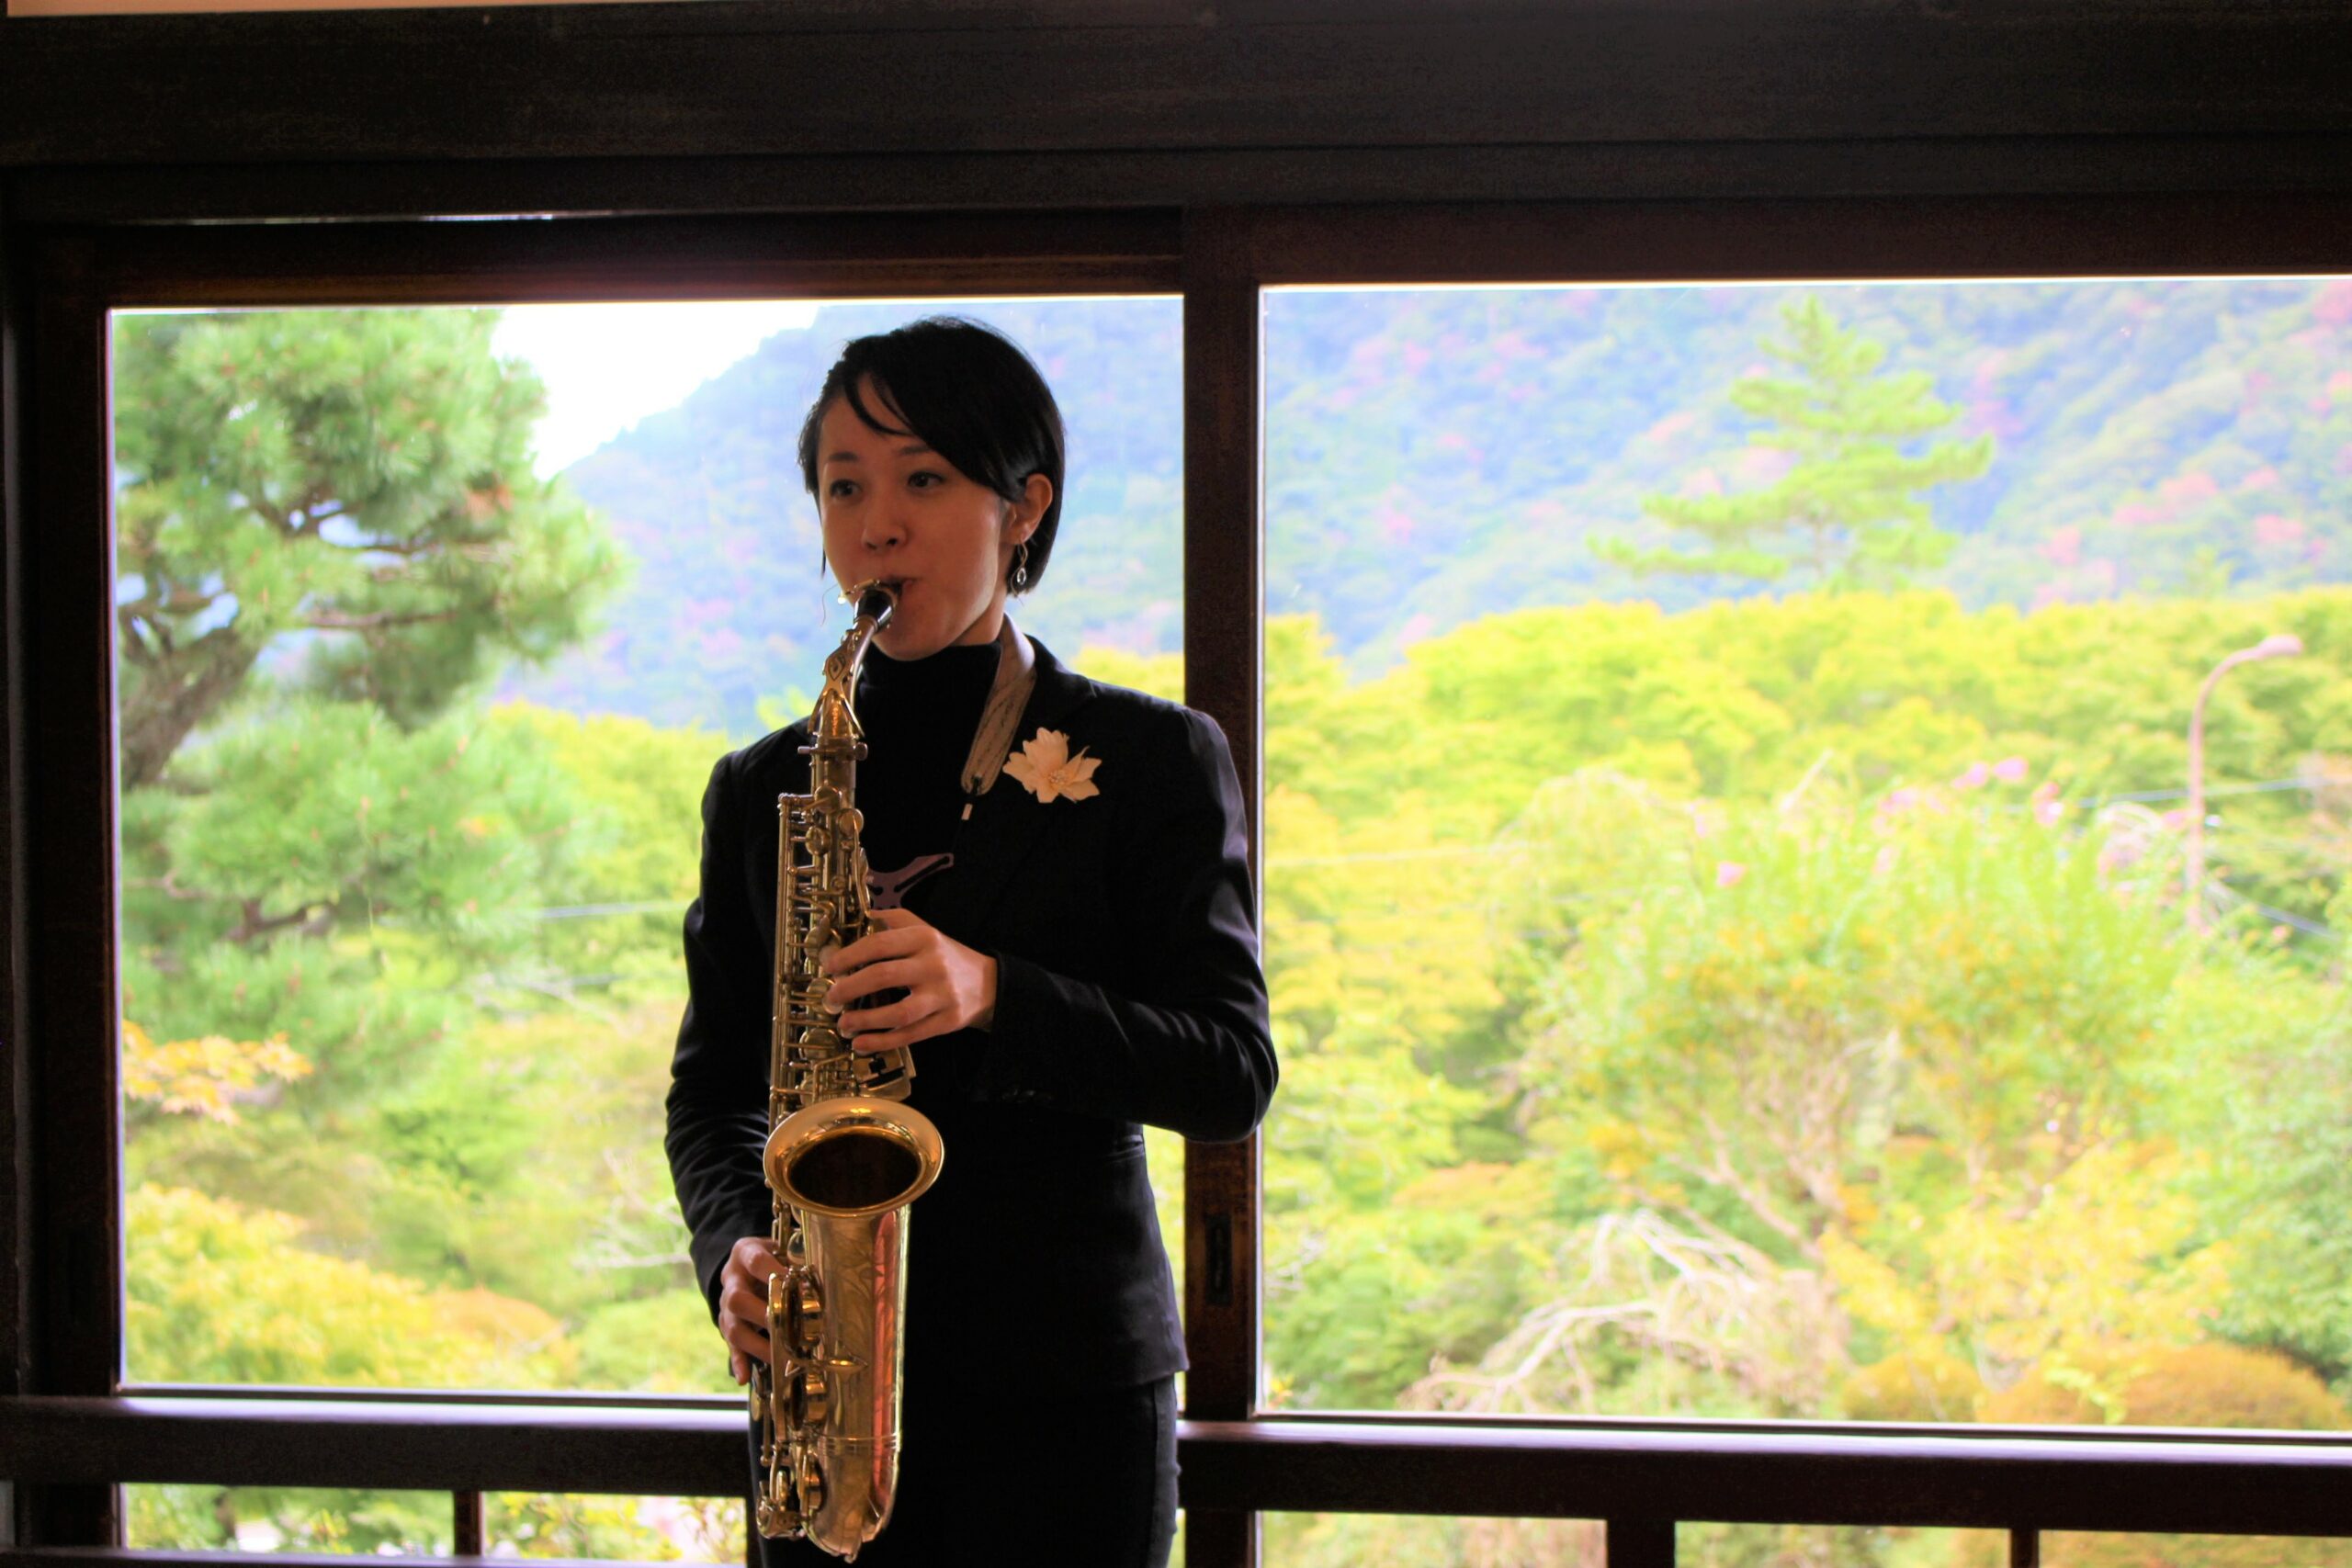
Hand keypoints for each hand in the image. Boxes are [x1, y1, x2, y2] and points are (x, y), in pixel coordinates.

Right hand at [717, 1235, 784, 1384]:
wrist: (743, 1262)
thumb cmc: (772, 1256)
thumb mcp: (781, 1247)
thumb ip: (796, 1259)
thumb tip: (820, 1276)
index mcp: (745, 1253)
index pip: (756, 1261)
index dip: (772, 1271)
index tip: (793, 1282)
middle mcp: (732, 1280)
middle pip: (737, 1299)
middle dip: (761, 1314)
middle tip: (785, 1327)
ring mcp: (726, 1304)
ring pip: (732, 1326)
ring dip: (755, 1344)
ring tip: (776, 1356)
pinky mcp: (727, 1324)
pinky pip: (730, 1345)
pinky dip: (738, 1361)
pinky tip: (745, 1377)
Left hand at [822, 906, 997, 1052]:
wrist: (990, 984)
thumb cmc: (946, 956)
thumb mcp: (926, 930)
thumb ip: (895, 920)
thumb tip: (862, 915)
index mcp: (924, 938)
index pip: (880, 943)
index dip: (850, 955)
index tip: (829, 967)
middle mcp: (933, 965)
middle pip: (884, 975)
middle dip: (850, 988)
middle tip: (830, 998)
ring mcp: (942, 995)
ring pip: (898, 1011)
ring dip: (865, 1019)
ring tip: (843, 1024)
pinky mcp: (947, 1022)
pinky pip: (910, 1034)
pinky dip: (882, 1041)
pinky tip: (861, 1043)